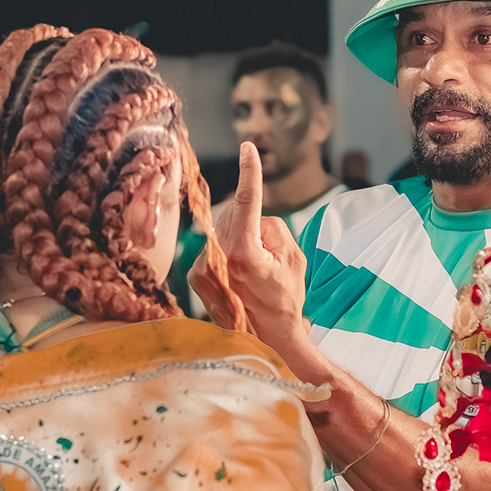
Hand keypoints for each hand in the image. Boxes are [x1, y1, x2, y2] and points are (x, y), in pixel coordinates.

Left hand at [212, 142, 311, 350]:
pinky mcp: (196, 277)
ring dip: (240, 239)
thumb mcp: (293, 259)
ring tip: (254, 272)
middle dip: (252, 222)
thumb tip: (254, 220)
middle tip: (268, 252)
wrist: (267, 341)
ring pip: (223, 231)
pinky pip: (214, 247)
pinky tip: (240, 277)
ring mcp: (203, 268)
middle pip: (233, 215)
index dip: (249, 173)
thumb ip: (273, 228)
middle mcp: (218, 258)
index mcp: (245, 253)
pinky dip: (229, 253)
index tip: (248, 148)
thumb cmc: (285, 301)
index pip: (247, 203)